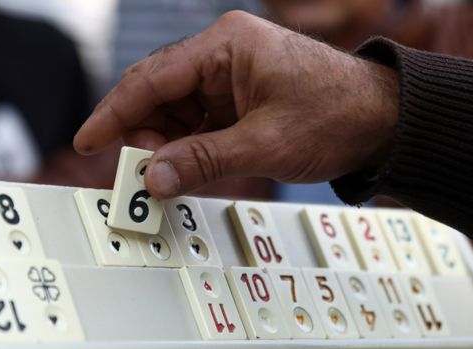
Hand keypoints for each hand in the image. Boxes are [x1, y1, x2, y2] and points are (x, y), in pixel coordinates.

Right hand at [73, 11, 398, 197]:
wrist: (385, 120)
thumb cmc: (337, 116)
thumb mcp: (264, 144)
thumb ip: (202, 161)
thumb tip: (151, 179)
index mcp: (226, 45)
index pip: (152, 77)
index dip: (114, 112)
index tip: (88, 140)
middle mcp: (223, 54)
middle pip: (159, 93)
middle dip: (145, 134)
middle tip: (140, 172)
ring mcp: (231, 75)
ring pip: (176, 110)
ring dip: (167, 143)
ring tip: (169, 174)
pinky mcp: (240, 97)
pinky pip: (199, 120)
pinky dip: (189, 145)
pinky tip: (189, 166)